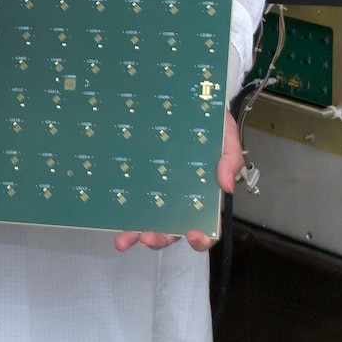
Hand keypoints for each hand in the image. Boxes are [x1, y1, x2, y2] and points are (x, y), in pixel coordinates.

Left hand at [114, 111, 240, 252]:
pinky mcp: (140, 178)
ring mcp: (158, 191)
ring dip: (136, 234)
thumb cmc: (209, 123)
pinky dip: (122, 212)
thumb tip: (227, 186)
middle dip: (160, 238)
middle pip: (173, 229)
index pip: (208, 226)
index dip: (202, 237)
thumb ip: (231, 159)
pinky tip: (111, 218)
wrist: (185, 101)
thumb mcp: (226, 137)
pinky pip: (131, 199)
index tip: (193, 236)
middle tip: (147, 238)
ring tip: (123, 240)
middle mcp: (180, 199)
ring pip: (149, 220)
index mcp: (205, 196)